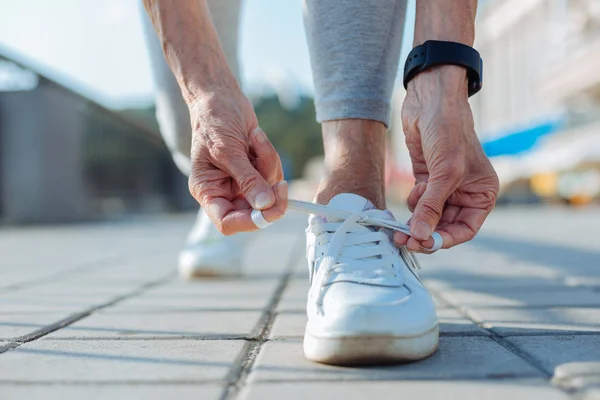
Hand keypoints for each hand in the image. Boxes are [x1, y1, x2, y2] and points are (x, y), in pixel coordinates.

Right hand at [187, 90, 287, 234]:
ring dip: (268, 164)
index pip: (228, 222)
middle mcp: (224, 192)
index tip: (268, 209)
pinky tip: (256, 137)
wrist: (220, 97)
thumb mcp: (228, 150)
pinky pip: (273, 174)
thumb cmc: (213, 120)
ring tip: (254, 138)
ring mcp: (241, 183)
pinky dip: (270, 156)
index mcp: (208, 191)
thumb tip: (264, 205)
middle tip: (282, 184)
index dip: (250, 222)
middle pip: (255, 212)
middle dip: (269, 193)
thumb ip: (247, 179)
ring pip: (269, 190)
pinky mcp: (255, 171)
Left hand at [394, 66, 498, 251]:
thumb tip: (420, 236)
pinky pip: (418, 202)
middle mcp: (465, 193)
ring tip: (401, 225)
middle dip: (425, 233)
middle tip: (404, 241)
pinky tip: (414, 190)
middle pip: (444, 225)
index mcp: (482, 193)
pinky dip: (413, 203)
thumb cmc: (449, 132)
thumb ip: (431, 207)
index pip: (466, 229)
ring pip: (428, 216)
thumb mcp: (444, 174)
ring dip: (416, 221)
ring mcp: (444, 187)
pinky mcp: (427, 179)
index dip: (446, 239)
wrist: (431, 102)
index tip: (425, 244)